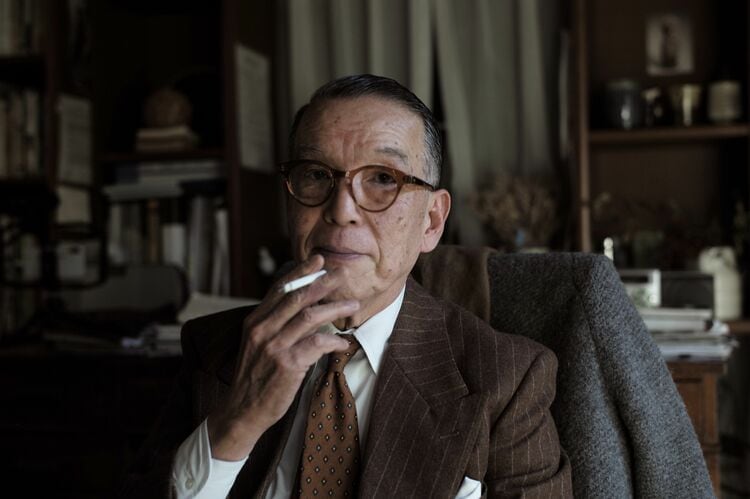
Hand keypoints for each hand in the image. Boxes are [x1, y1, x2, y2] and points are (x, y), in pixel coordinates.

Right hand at [207, 255, 358, 459]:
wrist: (242, 411)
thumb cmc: (255, 378)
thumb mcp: (257, 346)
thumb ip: (274, 326)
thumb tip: (302, 308)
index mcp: (254, 322)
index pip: (279, 288)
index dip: (300, 272)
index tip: (317, 260)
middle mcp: (262, 330)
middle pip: (297, 296)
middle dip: (323, 282)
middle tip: (342, 273)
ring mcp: (274, 346)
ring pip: (310, 316)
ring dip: (335, 308)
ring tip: (353, 305)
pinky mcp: (287, 364)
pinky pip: (317, 344)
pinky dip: (334, 340)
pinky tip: (344, 343)